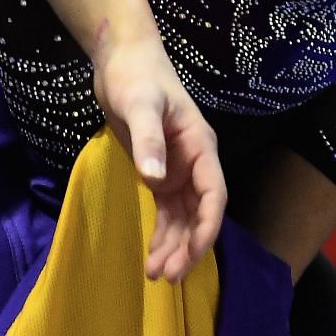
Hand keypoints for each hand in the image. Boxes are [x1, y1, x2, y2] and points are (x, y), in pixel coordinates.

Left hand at [91, 35, 225, 282]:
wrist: (122, 58)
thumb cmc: (135, 76)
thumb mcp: (139, 105)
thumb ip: (148, 142)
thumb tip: (155, 180)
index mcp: (201, 146)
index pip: (213, 194)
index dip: (207, 227)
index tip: (193, 254)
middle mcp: (195, 162)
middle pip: (200, 213)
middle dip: (189, 246)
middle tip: (167, 277)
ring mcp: (179, 169)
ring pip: (184, 218)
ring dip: (174, 246)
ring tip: (156, 276)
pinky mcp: (160, 172)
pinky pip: (167, 211)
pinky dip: (162, 234)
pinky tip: (153, 256)